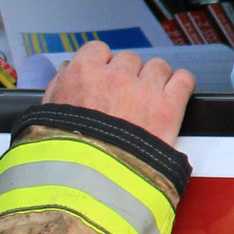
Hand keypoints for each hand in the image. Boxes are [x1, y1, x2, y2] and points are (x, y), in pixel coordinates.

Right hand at [42, 41, 193, 145]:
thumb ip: (59, 86)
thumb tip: (67, 69)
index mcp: (83, 72)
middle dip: (128, 75)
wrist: (93, 183)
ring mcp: (144, 90)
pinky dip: (181, 84)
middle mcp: (115, 75)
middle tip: (125, 97)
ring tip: (150, 100)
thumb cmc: (67, 152)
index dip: (103, 64)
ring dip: (154, 80)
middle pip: (129, 59)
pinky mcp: (169, 108)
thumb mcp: (50, 114)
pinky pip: (183, 80)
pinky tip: (175, 94)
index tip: (104, 77)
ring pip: (157, 67)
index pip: (98, 49)